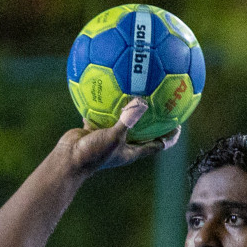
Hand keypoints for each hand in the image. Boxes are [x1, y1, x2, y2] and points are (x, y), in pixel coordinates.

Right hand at [55, 99, 181, 175]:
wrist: (67, 160)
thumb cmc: (93, 154)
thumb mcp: (114, 136)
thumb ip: (128, 120)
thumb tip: (142, 102)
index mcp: (131, 151)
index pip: (157, 145)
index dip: (169, 137)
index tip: (179, 123)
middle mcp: (122, 144)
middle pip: (143, 132)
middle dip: (152, 119)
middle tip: (161, 101)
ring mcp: (108, 137)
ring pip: (122, 121)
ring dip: (128, 109)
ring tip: (135, 90)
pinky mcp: (94, 129)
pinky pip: (102, 114)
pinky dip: (105, 104)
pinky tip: (107, 87)